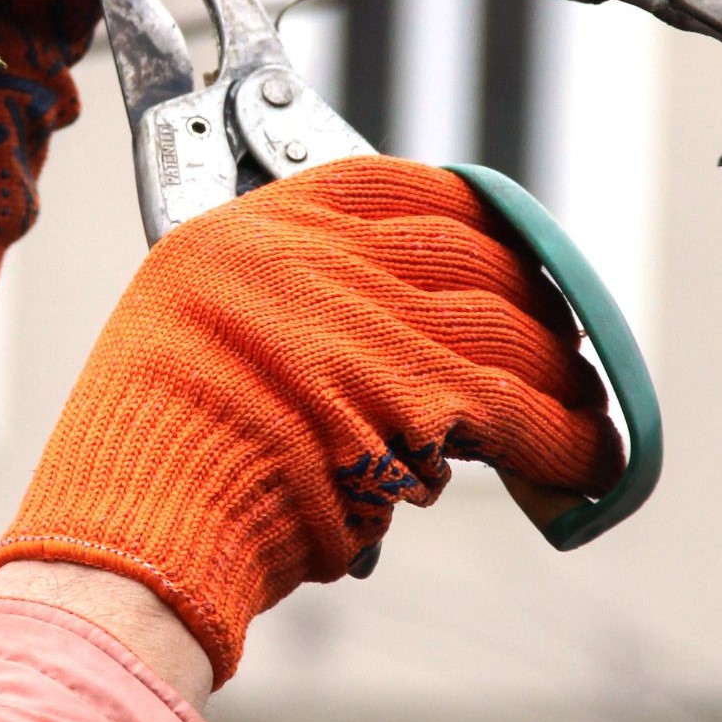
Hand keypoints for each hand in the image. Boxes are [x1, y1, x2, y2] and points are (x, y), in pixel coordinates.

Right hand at [0, 156, 623, 686]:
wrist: (134, 538)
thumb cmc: (147, 460)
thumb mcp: (191, 334)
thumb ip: (284, 309)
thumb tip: (395, 334)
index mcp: (251, 232)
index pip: (395, 184)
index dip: (465, 209)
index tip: (498, 235)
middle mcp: (313, 259)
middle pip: (466, 251)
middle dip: (525, 294)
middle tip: (552, 332)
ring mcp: (367, 322)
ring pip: (504, 327)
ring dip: (556, 370)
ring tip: (577, 403)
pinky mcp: (415, 399)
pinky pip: (520, 408)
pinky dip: (563, 437)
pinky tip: (587, 458)